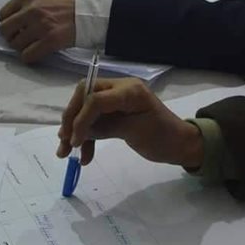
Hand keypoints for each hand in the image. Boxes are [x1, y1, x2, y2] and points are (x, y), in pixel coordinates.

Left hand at [0, 0, 75, 62]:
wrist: (89, 10)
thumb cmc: (67, 3)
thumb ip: (26, 6)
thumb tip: (12, 23)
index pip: (2, 14)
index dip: (8, 23)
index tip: (15, 28)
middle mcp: (31, 10)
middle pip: (5, 30)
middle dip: (11, 36)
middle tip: (21, 38)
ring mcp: (40, 26)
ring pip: (15, 44)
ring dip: (21, 47)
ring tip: (32, 44)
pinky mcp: (50, 41)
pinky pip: (27, 55)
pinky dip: (29, 56)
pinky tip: (37, 51)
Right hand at [56, 77, 204, 168]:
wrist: (180, 144)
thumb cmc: (163, 138)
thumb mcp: (135, 133)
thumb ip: (105, 128)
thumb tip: (77, 133)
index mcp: (129, 90)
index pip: (95, 98)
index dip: (81, 119)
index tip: (74, 141)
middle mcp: (120, 89)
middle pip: (85, 97)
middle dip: (71, 120)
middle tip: (64, 142)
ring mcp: (116, 100)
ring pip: (86, 110)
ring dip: (75, 131)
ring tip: (65, 154)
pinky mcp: (115, 112)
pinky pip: (95, 121)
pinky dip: (87, 137)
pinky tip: (85, 156)